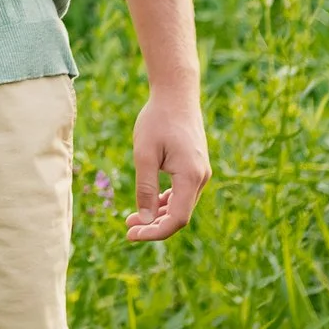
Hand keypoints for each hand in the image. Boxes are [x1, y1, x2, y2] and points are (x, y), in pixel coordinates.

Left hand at [126, 88, 209, 241]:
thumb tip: (145, 219)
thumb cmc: (158, 120)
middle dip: (154, 226)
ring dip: (158, 215)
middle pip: (179, 215)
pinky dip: (165, 202)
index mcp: (191, 176)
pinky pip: (182, 193)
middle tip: (127, 229)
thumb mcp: (144, 154)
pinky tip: (148, 205)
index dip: (155, 232)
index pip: (177, 219)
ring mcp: (201, 173)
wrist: (176, 94)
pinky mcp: (195, 167)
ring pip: (181, 205)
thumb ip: (145, 187)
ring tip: (132, 220)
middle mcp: (201, 178)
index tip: (131, 234)